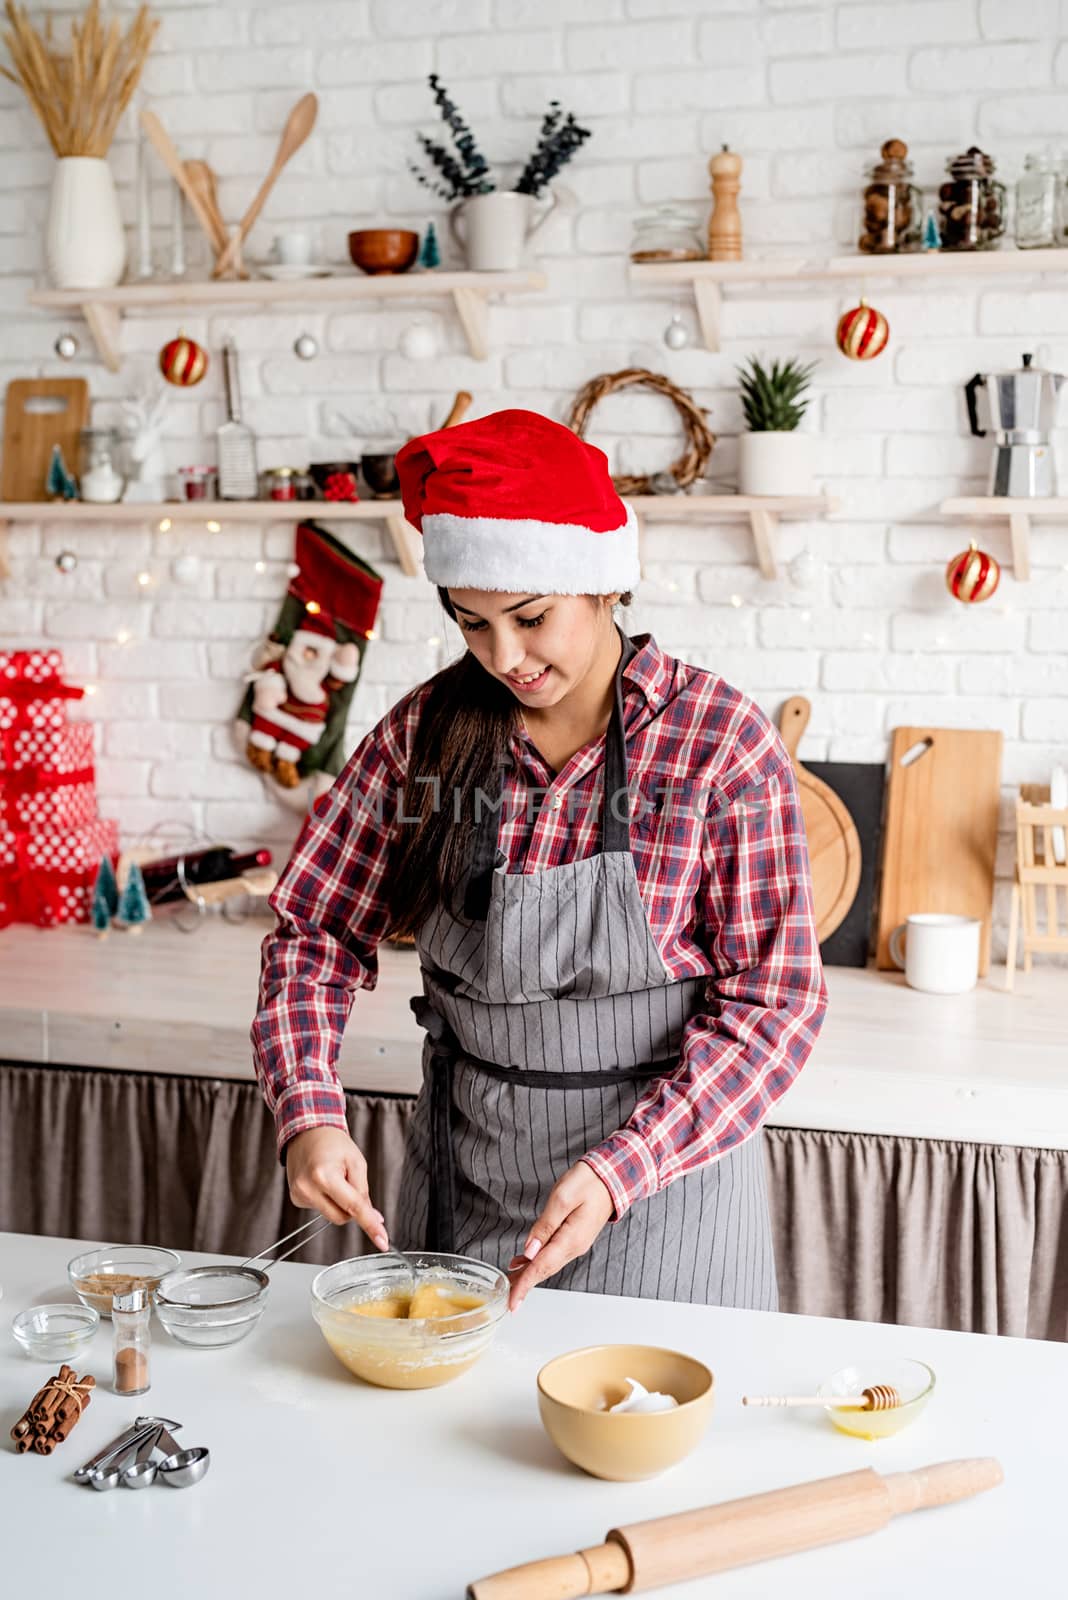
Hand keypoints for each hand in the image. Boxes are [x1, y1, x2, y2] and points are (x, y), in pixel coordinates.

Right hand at [285, 1127, 388, 1249]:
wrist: (307, 1133)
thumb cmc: (332, 1143)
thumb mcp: (356, 1162)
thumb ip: (364, 1192)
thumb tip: (373, 1218)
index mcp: (324, 1175)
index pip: (353, 1207)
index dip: (370, 1225)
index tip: (382, 1240)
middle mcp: (307, 1188)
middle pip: (342, 1217)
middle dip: (353, 1207)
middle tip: (351, 1183)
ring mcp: (299, 1195)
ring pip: (332, 1215)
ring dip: (340, 1202)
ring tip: (334, 1177)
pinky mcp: (296, 1199)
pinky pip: (321, 1209)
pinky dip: (328, 1200)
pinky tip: (323, 1182)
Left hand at [507, 1162, 613, 1311]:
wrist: (612, 1177)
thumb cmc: (589, 1182)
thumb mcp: (562, 1198)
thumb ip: (545, 1226)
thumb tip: (529, 1251)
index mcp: (570, 1240)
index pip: (541, 1268)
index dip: (524, 1286)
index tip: (512, 1303)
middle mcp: (574, 1247)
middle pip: (543, 1270)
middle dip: (523, 1284)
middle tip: (505, 1296)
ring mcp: (575, 1243)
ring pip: (547, 1264)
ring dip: (528, 1273)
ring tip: (509, 1281)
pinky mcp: (574, 1237)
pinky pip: (553, 1255)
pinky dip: (537, 1261)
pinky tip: (523, 1261)